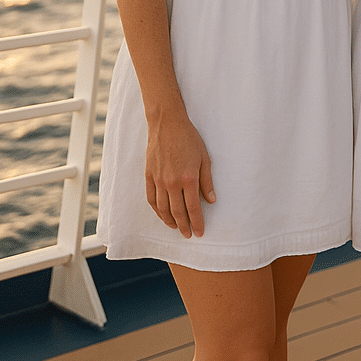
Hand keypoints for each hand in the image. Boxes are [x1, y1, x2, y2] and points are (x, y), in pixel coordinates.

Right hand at [144, 114, 215, 237]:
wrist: (167, 124)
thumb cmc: (189, 139)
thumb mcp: (204, 158)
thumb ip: (207, 181)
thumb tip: (211, 200)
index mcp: (188, 178)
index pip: (193, 207)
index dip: (197, 222)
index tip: (200, 232)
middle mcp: (172, 182)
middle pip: (177, 212)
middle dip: (184, 226)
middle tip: (188, 235)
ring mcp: (158, 180)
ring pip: (163, 208)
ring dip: (169, 221)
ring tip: (176, 228)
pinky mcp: (149, 176)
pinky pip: (151, 199)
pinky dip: (156, 210)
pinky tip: (162, 215)